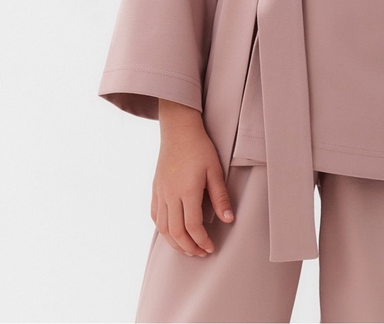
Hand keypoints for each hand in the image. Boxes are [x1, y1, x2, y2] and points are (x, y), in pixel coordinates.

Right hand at [151, 100, 234, 256]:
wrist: (178, 130)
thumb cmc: (200, 147)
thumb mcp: (215, 170)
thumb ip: (220, 196)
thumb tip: (229, 219)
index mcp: (187, 190)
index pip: (193, 226)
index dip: (202, 241)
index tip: (211, 247)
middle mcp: (170, 194)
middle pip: (176, 232)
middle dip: (189, 247)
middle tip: (201, 253)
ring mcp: (160, 192)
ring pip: (163, 228)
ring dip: (175, 243)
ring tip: (188, 248)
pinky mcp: (155, 189)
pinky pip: (155, 216)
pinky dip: (163, 230)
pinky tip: (172, 233)